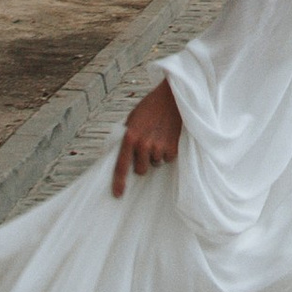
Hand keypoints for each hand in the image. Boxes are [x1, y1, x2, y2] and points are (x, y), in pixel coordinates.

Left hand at [112, 76, 182, 195]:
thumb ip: (128, 136)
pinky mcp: (173, 147)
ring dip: (157, 155)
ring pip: (156, 163)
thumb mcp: (133, 119)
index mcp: (130, 137)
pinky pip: (168, 158)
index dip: (119, 182)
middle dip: (143, 163)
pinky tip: (169, 137)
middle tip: (148, 148)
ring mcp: (159, 147)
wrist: (173, 96)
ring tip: (160, 136)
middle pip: (141, 170)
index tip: (117, 195)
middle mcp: (143, 144)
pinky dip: (168, 151)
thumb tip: (120, 154)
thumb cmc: (151, 106)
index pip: (121, 165)